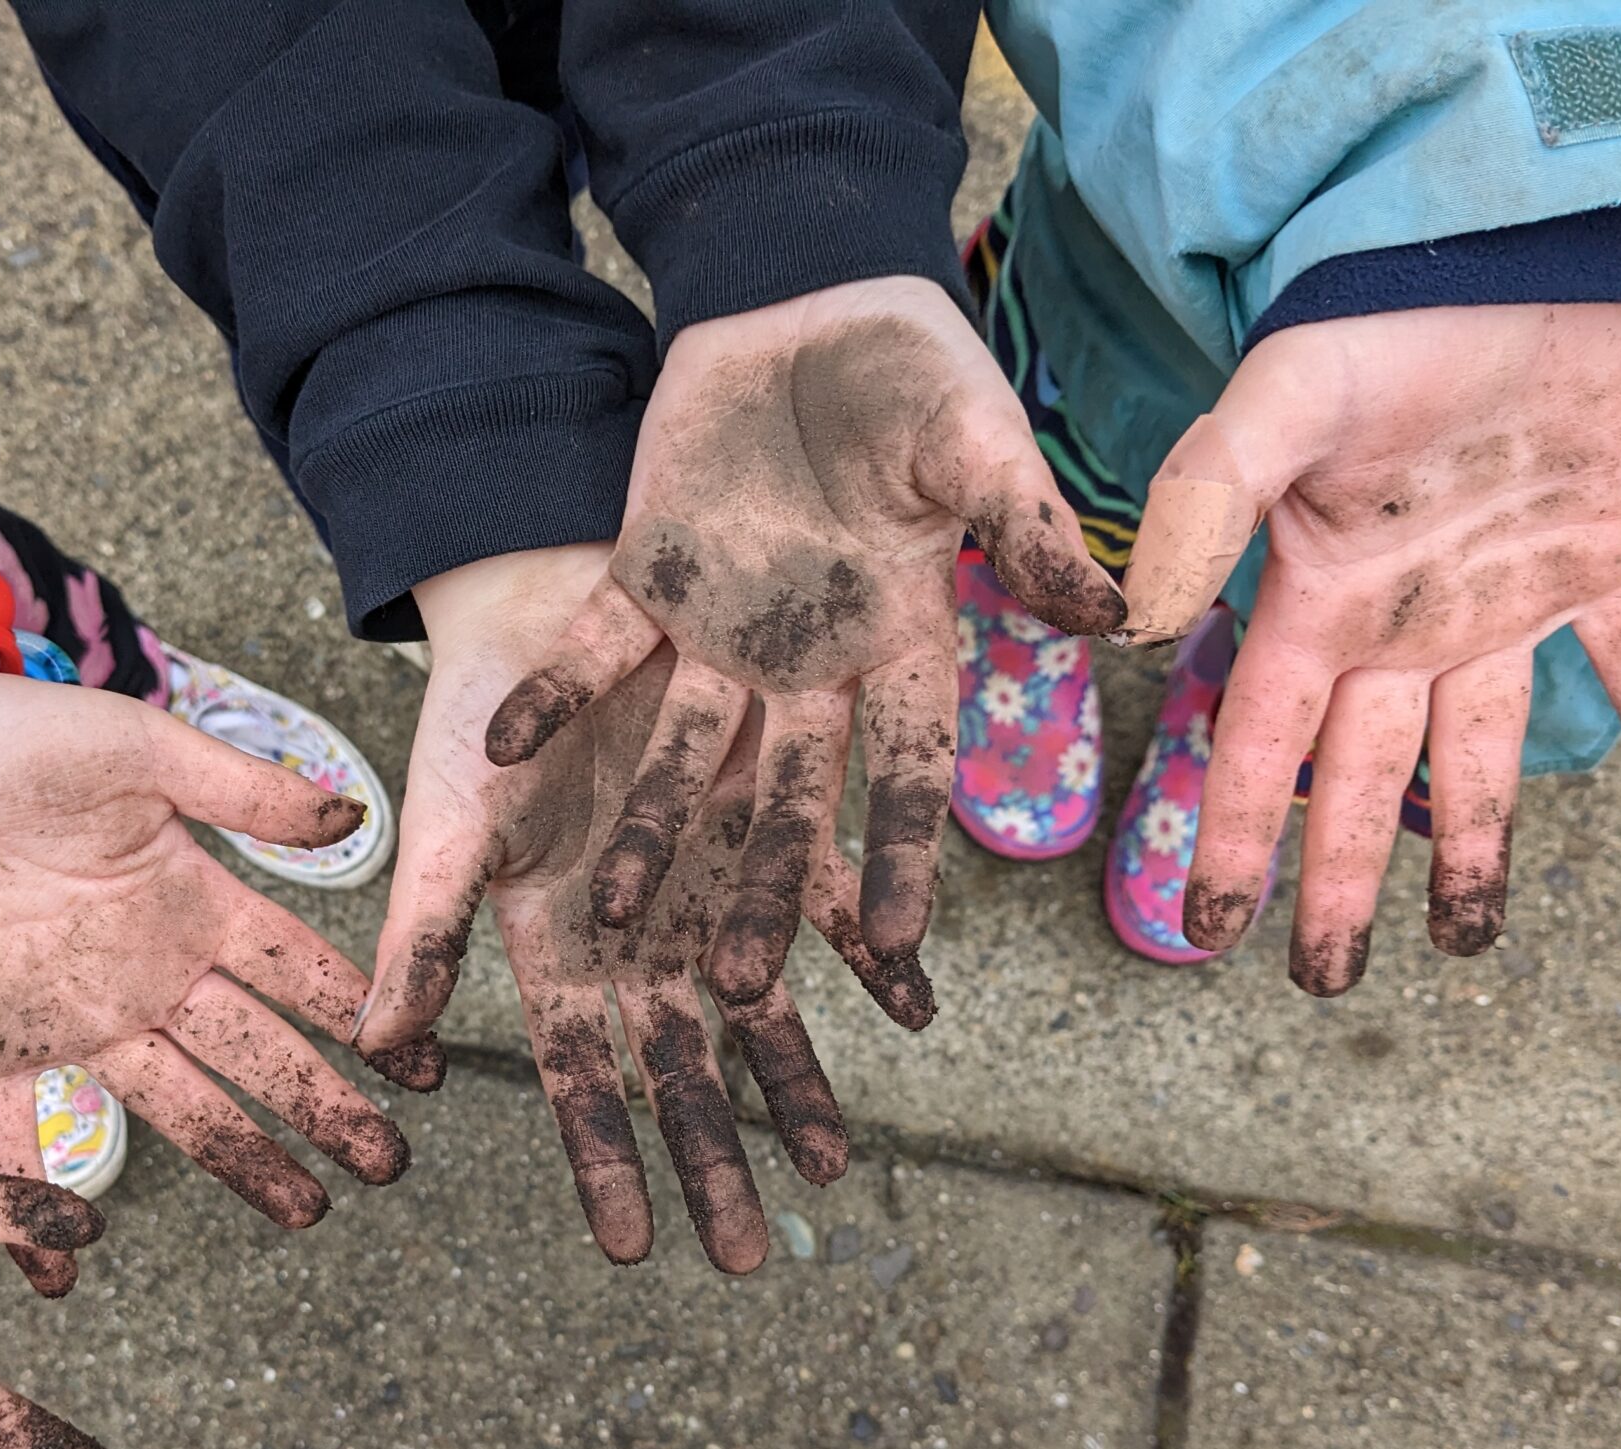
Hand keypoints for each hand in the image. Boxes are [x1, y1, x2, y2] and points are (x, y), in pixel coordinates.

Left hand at [0, 650, 440, 1289]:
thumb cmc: (5, 731)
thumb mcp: (135, 745)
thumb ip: (239, 787)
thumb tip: (354, 816)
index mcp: (186, 900)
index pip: (296, 971)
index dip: (359, 1018)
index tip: (422, 1068)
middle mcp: (142, 969)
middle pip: (254, 1053)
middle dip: (324, 1109)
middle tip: (385, 1164)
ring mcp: (67, 1016)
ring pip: (174, 1106)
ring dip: (240, 1160)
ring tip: (305, 1211)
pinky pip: (11, 1142)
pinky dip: (32, 1209)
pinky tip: (61, 1274)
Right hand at [357, 545, 932, 1269]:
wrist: (548, 591)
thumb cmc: (481, 710)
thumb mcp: (447, 828)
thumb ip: (422, 939)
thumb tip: (380, 1055)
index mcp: (556, 946)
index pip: (581, 1075)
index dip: (603, 1158)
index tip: (628, 1249)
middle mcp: (638, 936)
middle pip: (678, 1067)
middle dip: (709, 1158)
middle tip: (746, 1254)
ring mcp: (708, 886)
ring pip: (758, 1008)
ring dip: (794, 1086)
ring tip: (830, 1171)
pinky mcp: (768, 822)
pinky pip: (828, 903)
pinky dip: (870, 952)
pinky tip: (912, 1007)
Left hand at [480, 279, 1122, 1002]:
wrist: (812, 294)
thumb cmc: (917, 369)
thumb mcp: (979, 442)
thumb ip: (1024, 529)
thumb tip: (1115, 611)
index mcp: (900, 639)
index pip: (907, 770)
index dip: (901, 854)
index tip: (896, 946)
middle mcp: (809, 660)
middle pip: (786, 793)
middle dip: (764, 885)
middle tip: (736, 982)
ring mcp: (721, 630)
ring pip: (684, 751)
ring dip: (652, 825)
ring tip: (614, 907)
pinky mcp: (645, 580)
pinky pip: (593, 653)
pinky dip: (553, 696)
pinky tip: (506, 749)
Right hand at [1118, 303, 1620, 993]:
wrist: (1521, 244)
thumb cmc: (1384, 320)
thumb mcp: (1280, 406)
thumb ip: (1207, 502)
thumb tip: (1145, 626)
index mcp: (1319, 601)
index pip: (1261, 747)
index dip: (1231, 839)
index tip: (1205, 929)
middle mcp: (1402, 625)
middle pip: (1363, 783)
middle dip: (1341, 886)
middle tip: (1326, 981)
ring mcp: (1502, 601)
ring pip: (1485, 757)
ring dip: (1478, 848)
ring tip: (1467, 942)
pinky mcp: (1602, 559)